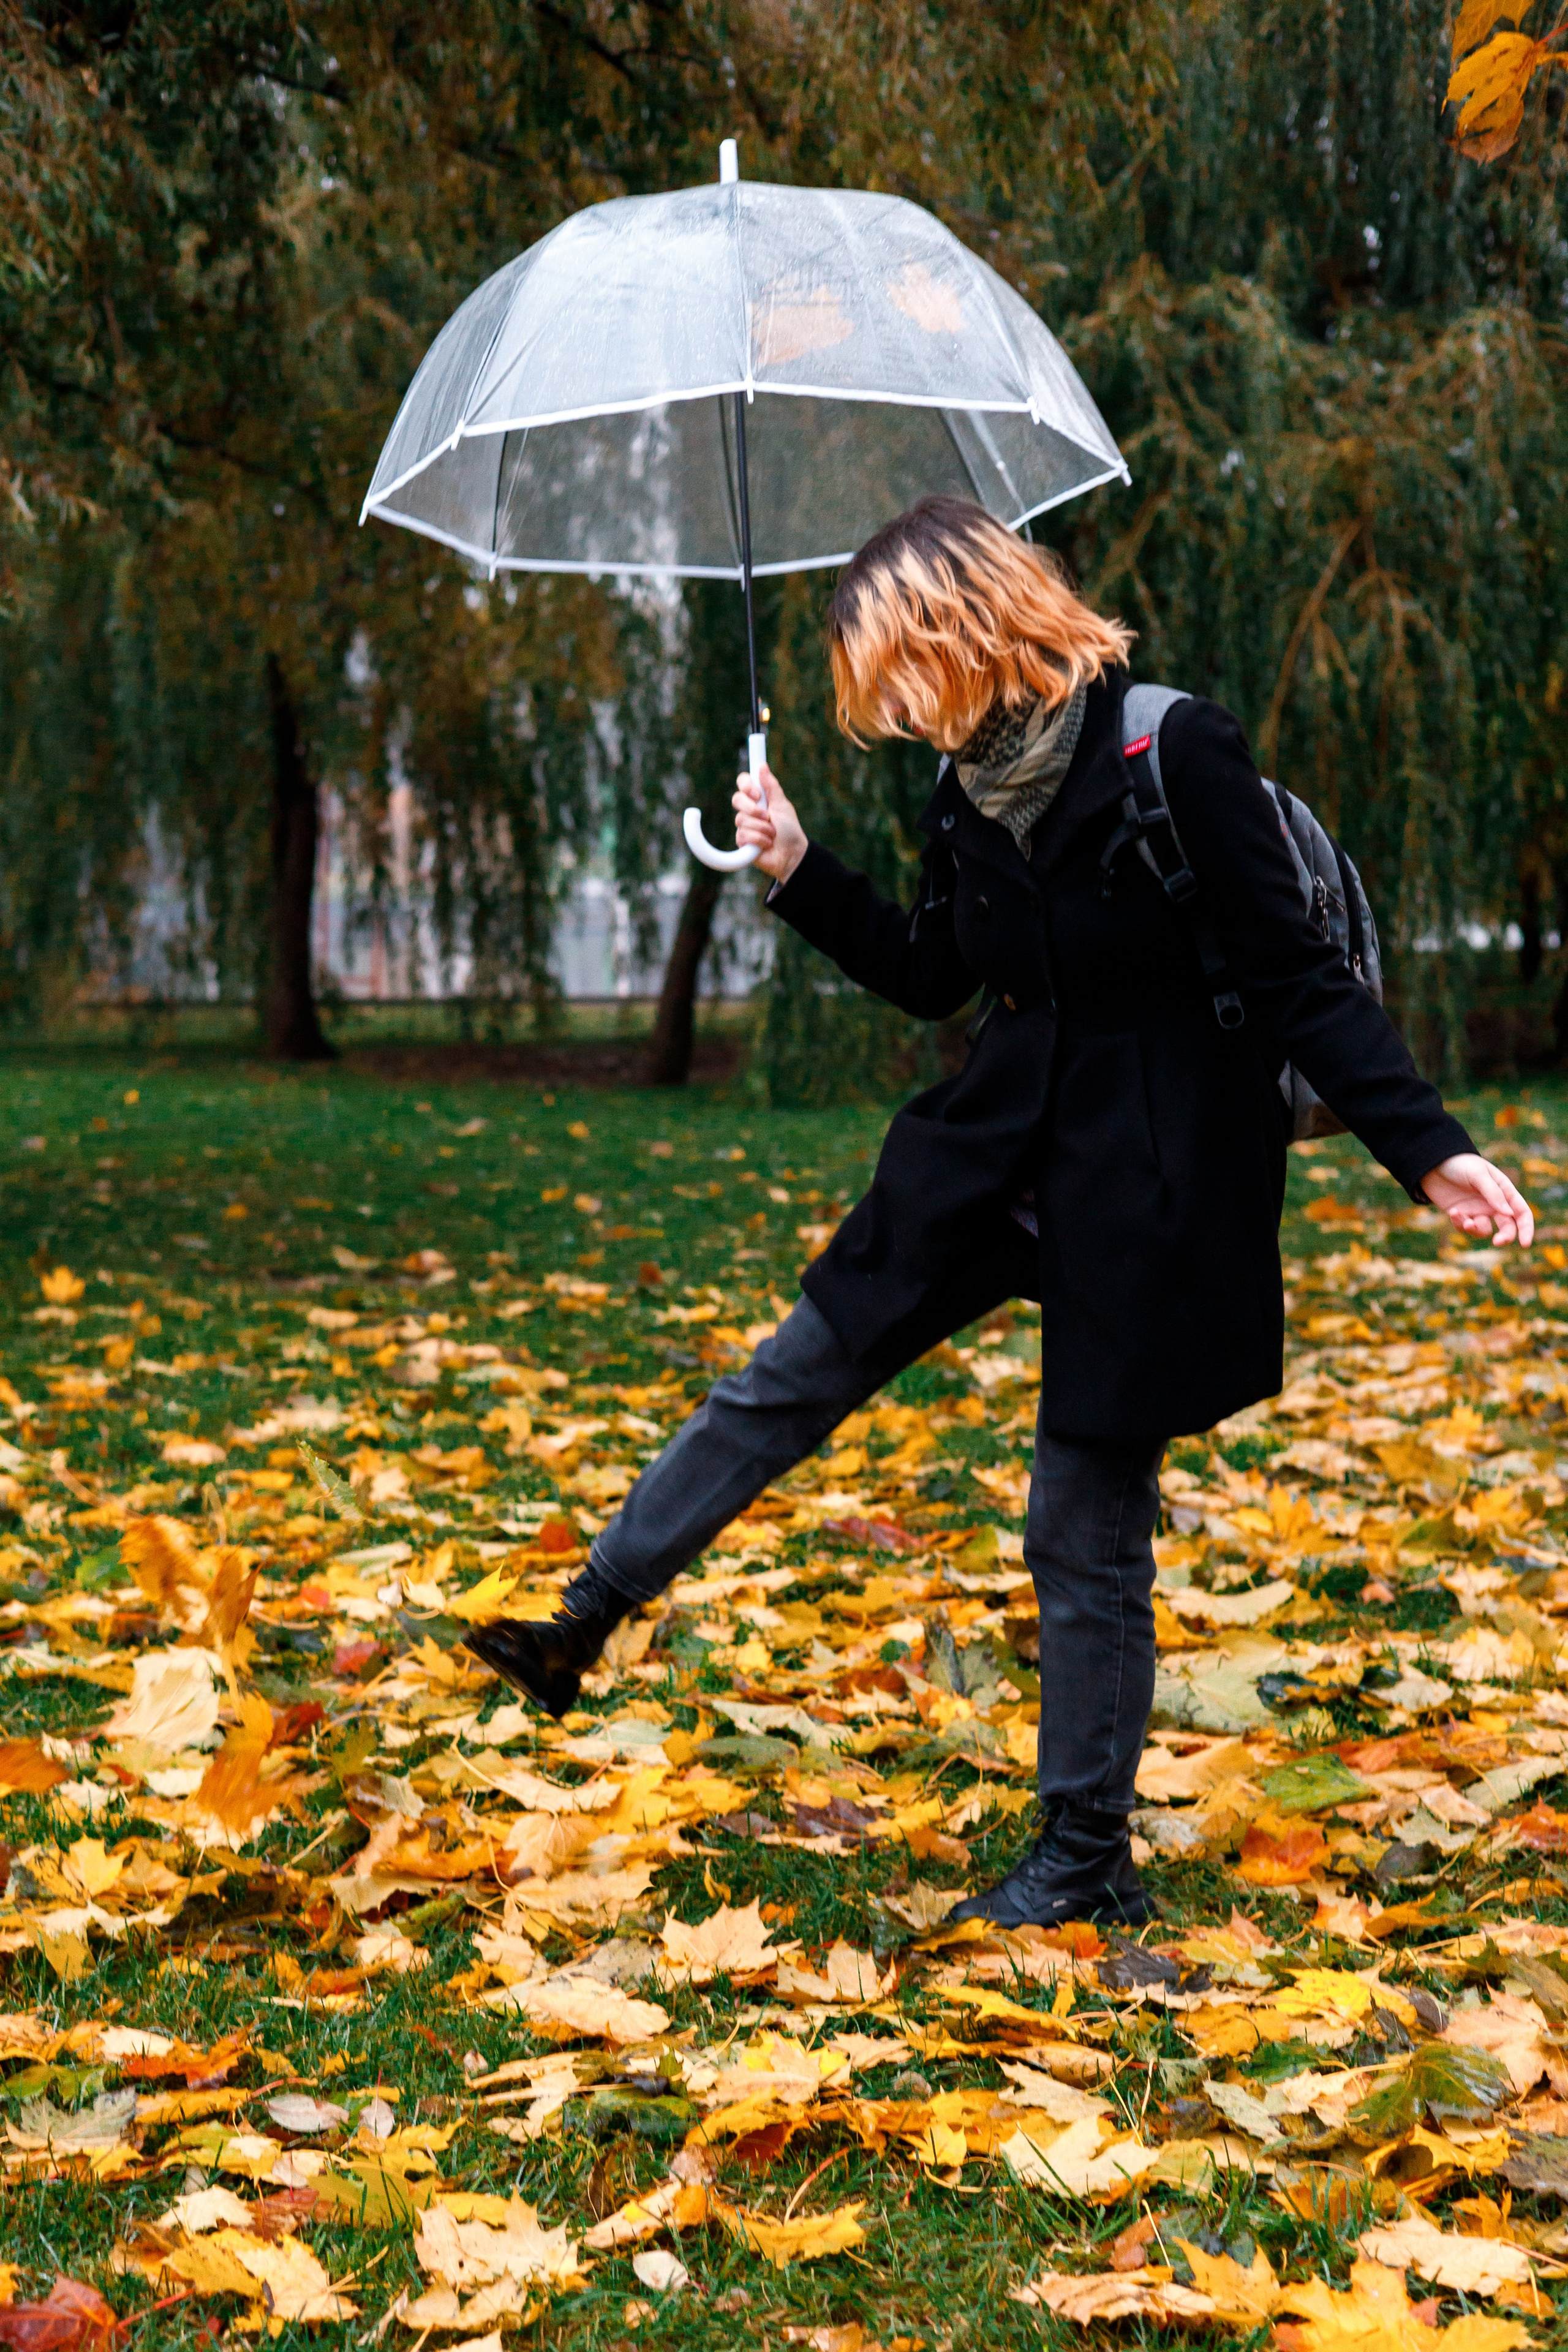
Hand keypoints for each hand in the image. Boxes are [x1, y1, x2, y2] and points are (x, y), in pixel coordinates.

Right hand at [732, 762, 806, 884]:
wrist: (792, 854)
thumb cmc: (790, 830)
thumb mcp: (782, 805)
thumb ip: (771, 786)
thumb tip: (762, 765)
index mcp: (759, 799)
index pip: (743, 783)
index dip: (746, 785)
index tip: (756, 793)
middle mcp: (749, 811)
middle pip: (736, 799)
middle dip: (753, 809)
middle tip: (768, 817)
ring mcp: (745, 826)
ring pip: (742, 820)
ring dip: (762, 828)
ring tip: (772, 835)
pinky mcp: (742, 842)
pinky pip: (743, 835)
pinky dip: (759, 840)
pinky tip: (767, 844)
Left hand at [1421, 1152, 1533, 1246]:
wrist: (1433, 1163)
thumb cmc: (1460, 1163)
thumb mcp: (1478, 1174)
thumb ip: (1493, 1193)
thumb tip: (1509, 1213)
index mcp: (1504, 1191)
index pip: (1521, 1212)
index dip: (1526, 1229)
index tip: (1524, 1243)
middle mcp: (1493, 1204)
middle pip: (1507, 1227)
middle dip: (1505, 1237)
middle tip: (1497, 1241)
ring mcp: (1477, 1210)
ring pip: (1484, 1230)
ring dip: (1476, 1228)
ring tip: (1466, 1221)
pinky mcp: (1461, 1215)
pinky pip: (1465, 1227)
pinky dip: (1460, 1223)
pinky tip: (1453, 1212)